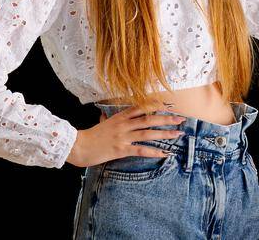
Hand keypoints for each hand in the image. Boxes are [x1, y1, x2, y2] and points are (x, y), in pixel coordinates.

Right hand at [66, 105, 187, 167]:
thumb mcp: (101, 124)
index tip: (168, 105)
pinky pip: (141, 150)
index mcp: (119, 117)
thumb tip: (104, 116)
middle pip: (149, 119)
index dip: (155, 106)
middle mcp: (123, 125)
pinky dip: (154, 152)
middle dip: (167, 119)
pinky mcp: (121, 149)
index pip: (140, 108)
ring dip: (165, 134)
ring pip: (148, 133)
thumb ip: (107, 119)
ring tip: (178, 134)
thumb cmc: (89, 136)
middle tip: (181, 119)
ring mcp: (123, 137)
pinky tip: (165, 153)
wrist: (77, 146)